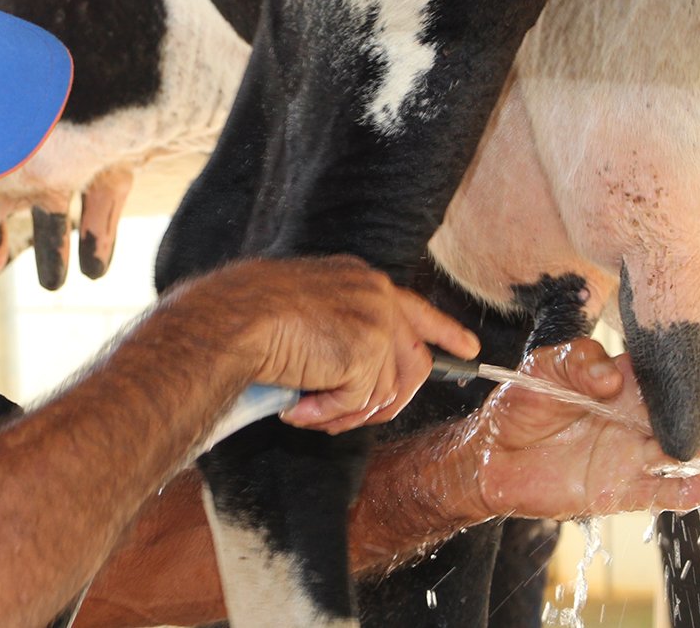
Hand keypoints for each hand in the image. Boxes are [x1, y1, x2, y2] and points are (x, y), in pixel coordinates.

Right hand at [172, 256, 480, 432]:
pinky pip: (359, 403)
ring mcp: (376, 320)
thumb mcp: (302, 313)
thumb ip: (338, 332)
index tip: (468, 350)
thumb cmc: (245, 318)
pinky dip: (327, 414)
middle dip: (388, 403)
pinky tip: (297, 405)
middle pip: (414, 363)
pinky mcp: (367, 349)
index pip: (415, 308)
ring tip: (306, 410)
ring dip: (345, 412)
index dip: (445, 331)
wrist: (230, 320)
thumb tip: (359, 382)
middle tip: (352, 419)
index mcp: (359, 279)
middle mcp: (376, 294)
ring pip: (386, 392)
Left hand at [457, 330, 699, 519]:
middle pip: (696, 407)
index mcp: (628, 381)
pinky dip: (687, 493)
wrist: (491, 453)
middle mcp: (640, 417)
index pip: (677, 366)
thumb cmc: (521, 402)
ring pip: (688, 450)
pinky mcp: (620, 490)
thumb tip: (613, 376)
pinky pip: (660, 494)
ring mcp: (635, 455)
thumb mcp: (544, 367)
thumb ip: (578, 362)